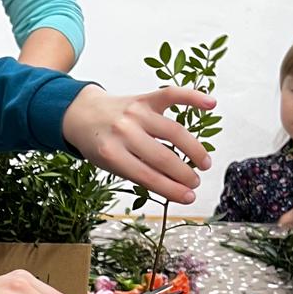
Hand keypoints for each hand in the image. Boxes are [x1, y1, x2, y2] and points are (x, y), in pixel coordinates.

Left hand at [61, 85, 213, 203]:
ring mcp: (136, 112)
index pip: (148, 176)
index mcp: (111, 154)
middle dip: (184, 174)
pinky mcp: (144, 98)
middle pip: (163, 157)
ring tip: (204, 163)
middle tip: (195, 183)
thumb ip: (138, 173)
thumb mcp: (109, 166)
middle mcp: (124, 131)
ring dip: (194, 149)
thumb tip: (176, 187)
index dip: (172, 190)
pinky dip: (193, 97)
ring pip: (173, 131)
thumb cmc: (99, 145)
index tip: (189, 198)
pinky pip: (172, 95)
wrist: (81, 114)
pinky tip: (211, 104)